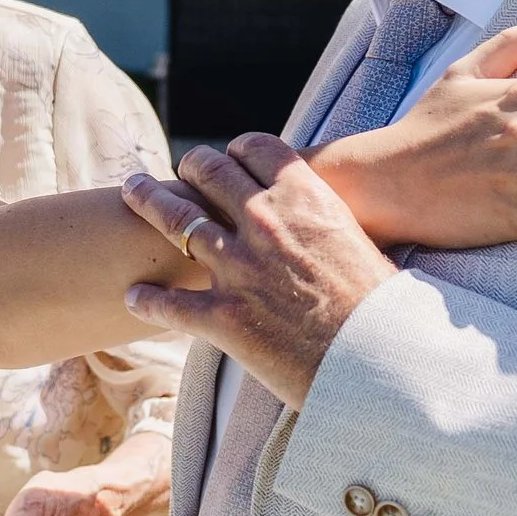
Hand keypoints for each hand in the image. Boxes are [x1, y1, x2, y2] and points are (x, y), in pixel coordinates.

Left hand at [123, 140, 392, 410]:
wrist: (383, 366)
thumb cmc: (384, 313)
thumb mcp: (361, 246)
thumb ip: (327, 226)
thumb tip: (324, 226)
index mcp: (305, 198)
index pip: (257, 149)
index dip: (237, 149)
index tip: (228, 155)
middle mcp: (265, 223)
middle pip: (210, 173)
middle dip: (191, 165)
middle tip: (180, 167)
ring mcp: (239, 269)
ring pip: (176, 221)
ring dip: (148, 201)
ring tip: (131, 191)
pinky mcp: (222, 317)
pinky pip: (169, 303)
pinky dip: (147, 300)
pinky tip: (133, 297)